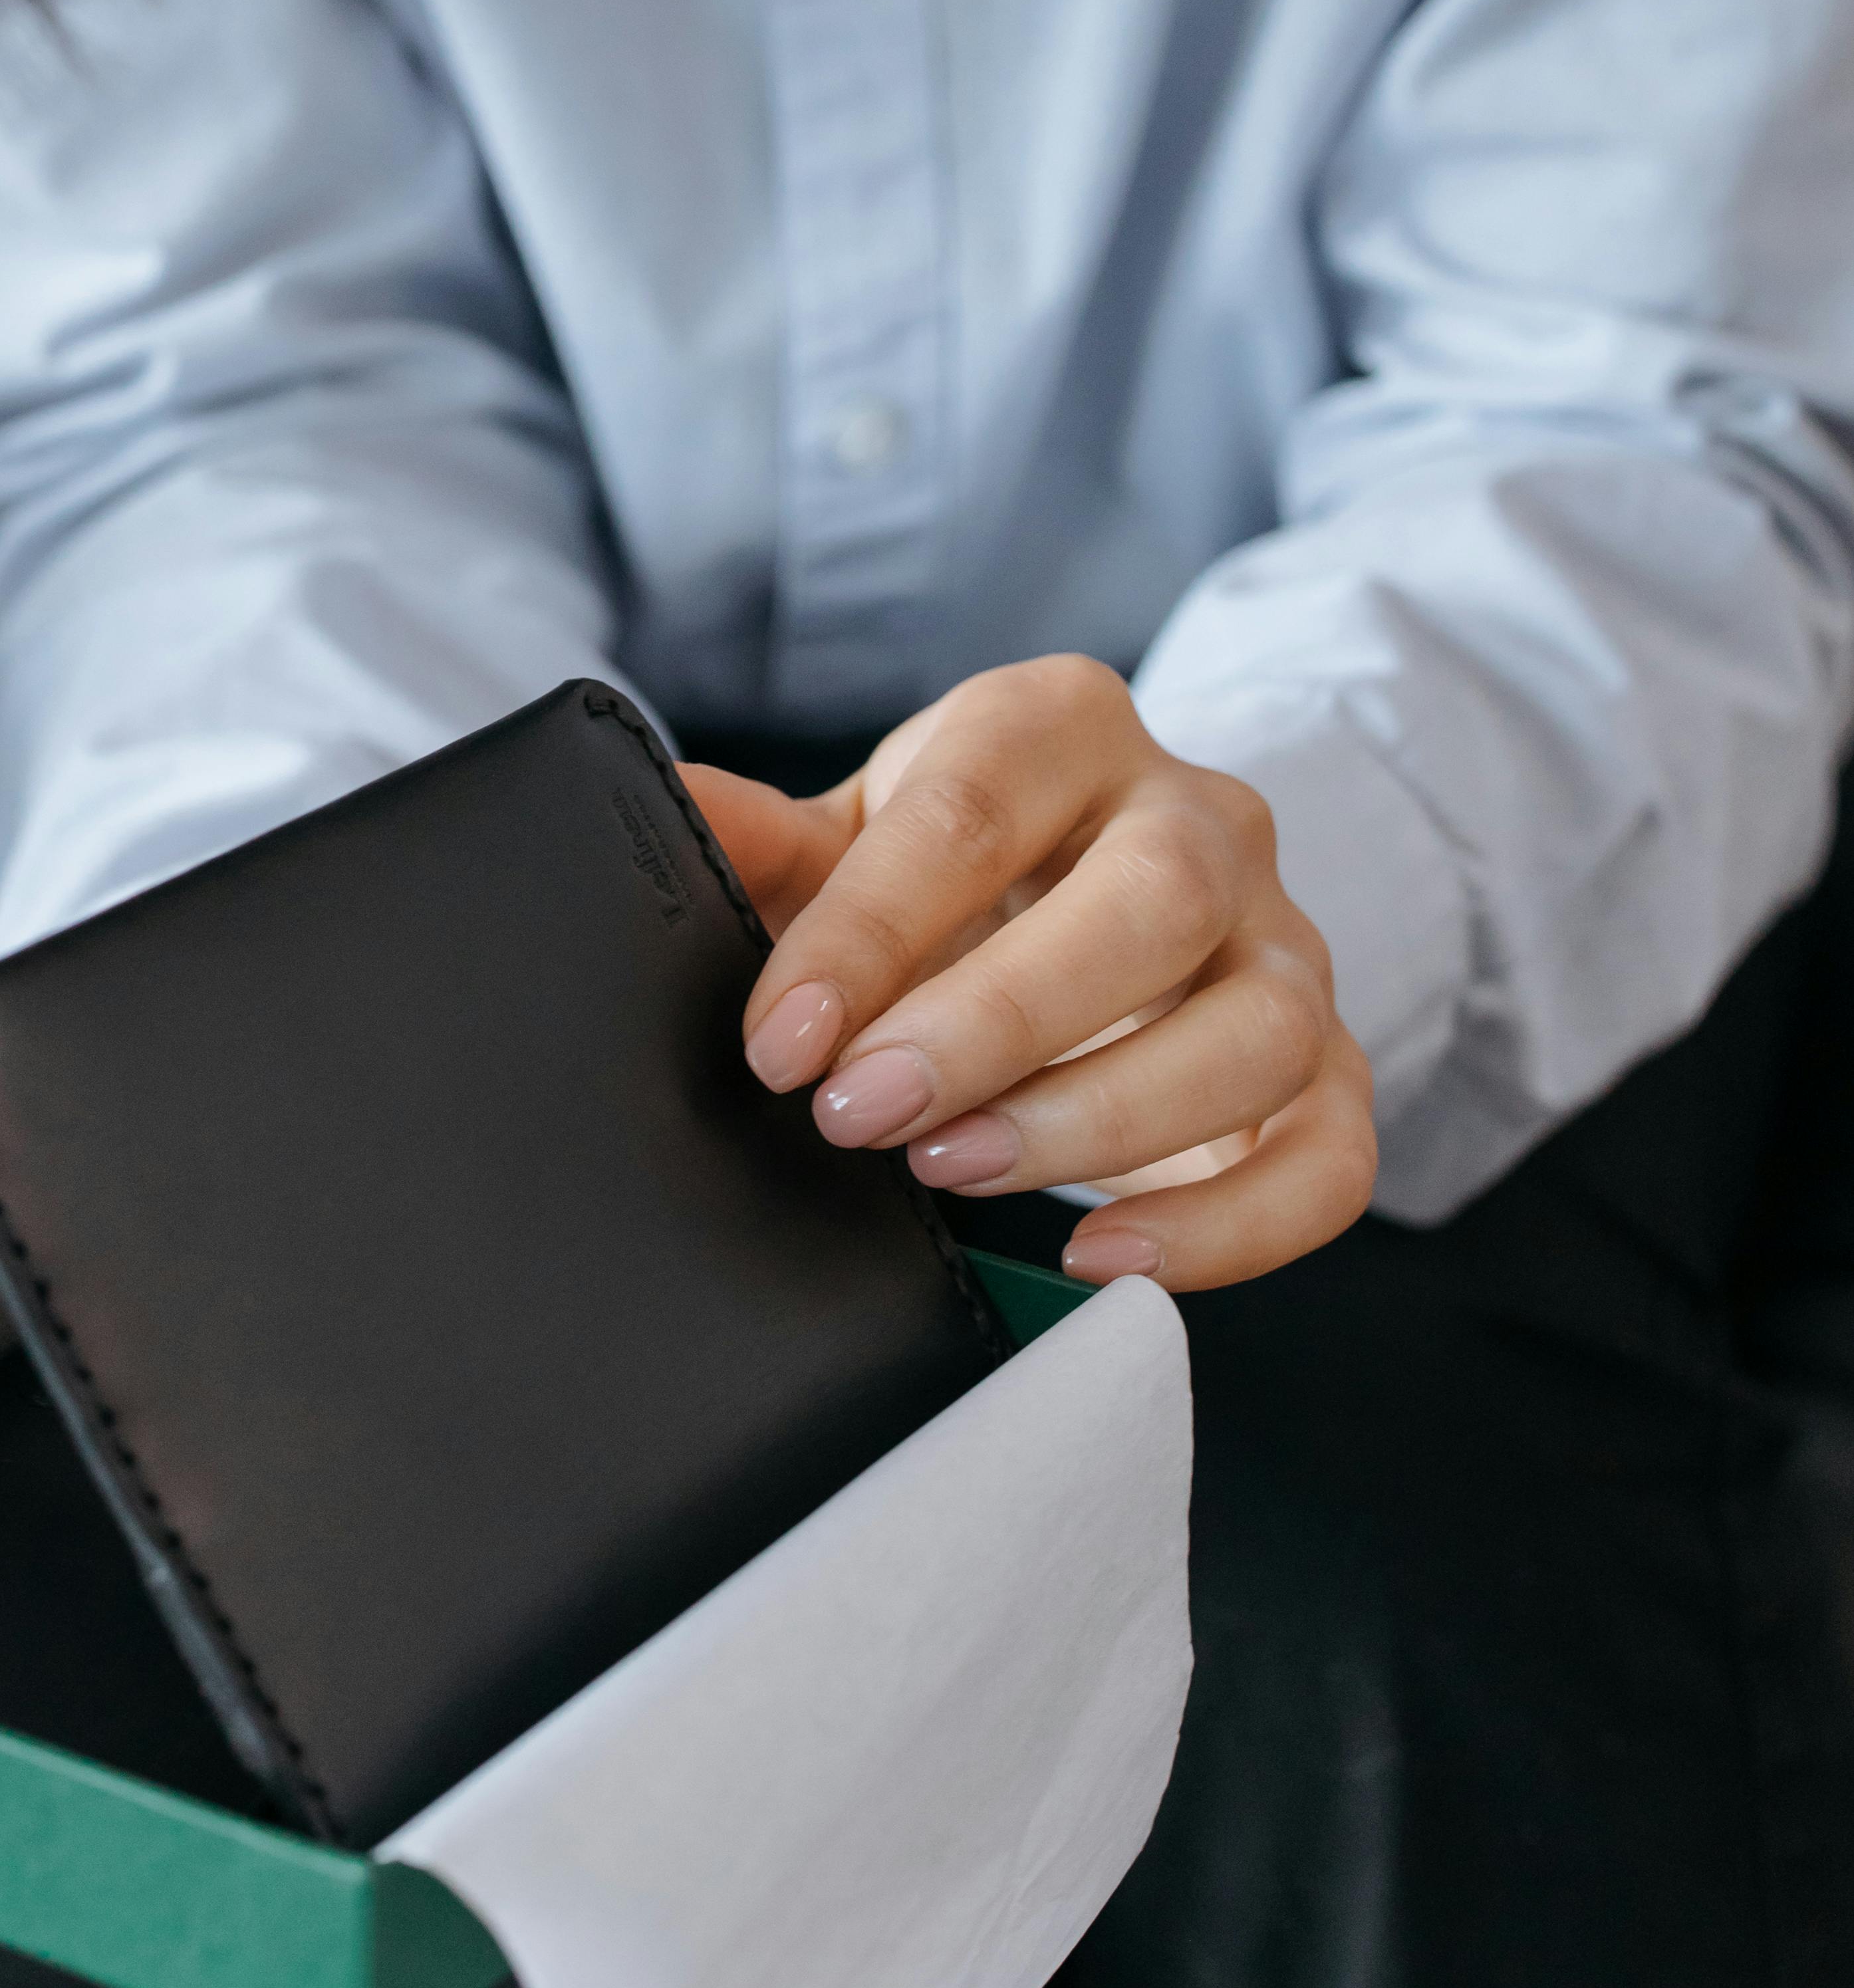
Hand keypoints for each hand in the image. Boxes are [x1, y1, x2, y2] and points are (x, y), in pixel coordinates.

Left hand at [681, 657, 1373, 1291]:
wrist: (1092, 885)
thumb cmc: (958, 866)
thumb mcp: (853, 830)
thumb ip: (764, 841)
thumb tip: (660, 822)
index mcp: (1064, 727)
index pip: (973, 810)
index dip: (868, 931)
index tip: (779, 1043)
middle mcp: (1200, 819)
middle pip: (1149, 899)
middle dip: (997, 1021)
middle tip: (864, 1114)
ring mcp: (1282, 942)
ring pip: (1253, 1028)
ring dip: (1100, 1120)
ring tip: (955, 1174)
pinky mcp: (1327, 1062)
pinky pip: (1326, 1153)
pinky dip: (1228, 1227)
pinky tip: (1100, 1260)